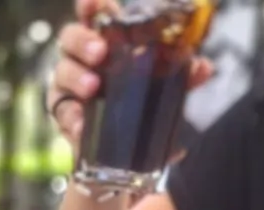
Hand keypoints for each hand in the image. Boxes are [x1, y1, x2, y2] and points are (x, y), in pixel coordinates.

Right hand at [46, 0, 214, 146]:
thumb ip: (181, 74)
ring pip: (62, 72)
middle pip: (70, 38)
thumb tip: (202, 67)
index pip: (93, 14)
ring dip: (76, 76)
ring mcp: (68, 85)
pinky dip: (72, 118)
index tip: (94, 3)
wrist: (124, 142)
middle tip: (101, 52)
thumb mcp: (164, 84)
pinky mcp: (63, 114)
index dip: (90, 5)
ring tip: (92, 87)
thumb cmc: (137, 98)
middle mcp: (81, 57)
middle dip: (83, 41)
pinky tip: (81, 125)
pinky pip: (62, 113)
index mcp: (104, 40)